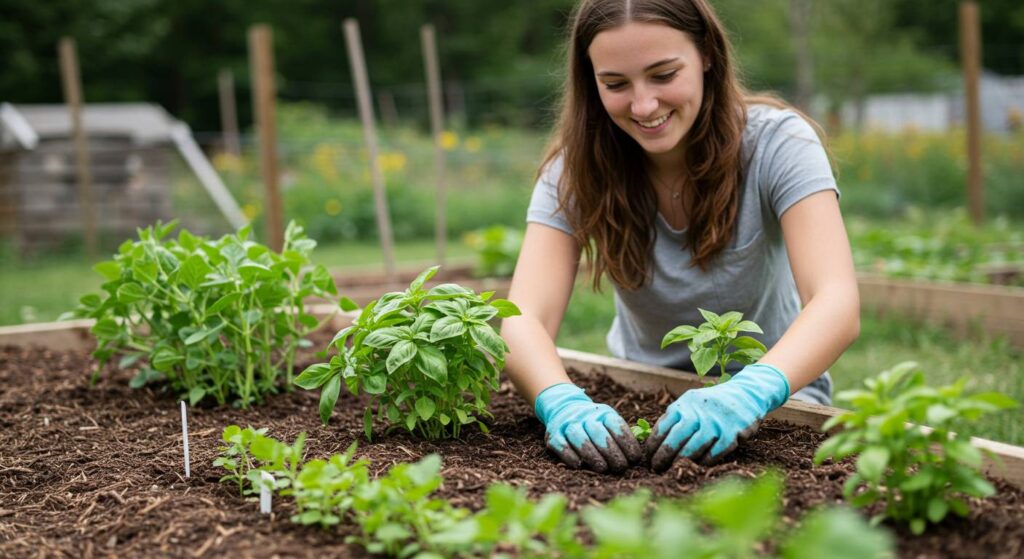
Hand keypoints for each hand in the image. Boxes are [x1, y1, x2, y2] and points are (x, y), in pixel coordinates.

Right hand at [534, 382, 642, 471]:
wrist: (563, 407)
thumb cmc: (593, 423)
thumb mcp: (608, 421)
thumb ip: (620, 436)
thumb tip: (636, 458)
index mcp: (602, 412)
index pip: (616, 425)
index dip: (627, 443)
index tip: (634, 459)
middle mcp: (584, 416)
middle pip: (598, 433)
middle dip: (611, 452)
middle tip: (620, 467)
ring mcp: (568, 424)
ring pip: (580, 438)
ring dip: (592, 455)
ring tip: (603, 469)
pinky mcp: (553, 434)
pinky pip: (561, 444)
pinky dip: (570, 455)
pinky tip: (579, 465)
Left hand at [645, 364, 790, 470]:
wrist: (746, 393)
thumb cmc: (711, 404)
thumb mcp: (690, 403)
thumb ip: (675, 418)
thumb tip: (652, 442)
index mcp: (685, 403)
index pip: (663, 426)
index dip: (653, 445)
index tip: (648, 457)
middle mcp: (699, 411)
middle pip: (676, 438)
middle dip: (663, 456)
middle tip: (656, 468)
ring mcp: (716, 422)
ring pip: (694, 447)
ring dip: (682, 461)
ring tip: (674, 469)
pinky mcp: (733, 432)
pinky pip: (714, 453)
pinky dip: (704, 461)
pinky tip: (697, 466)